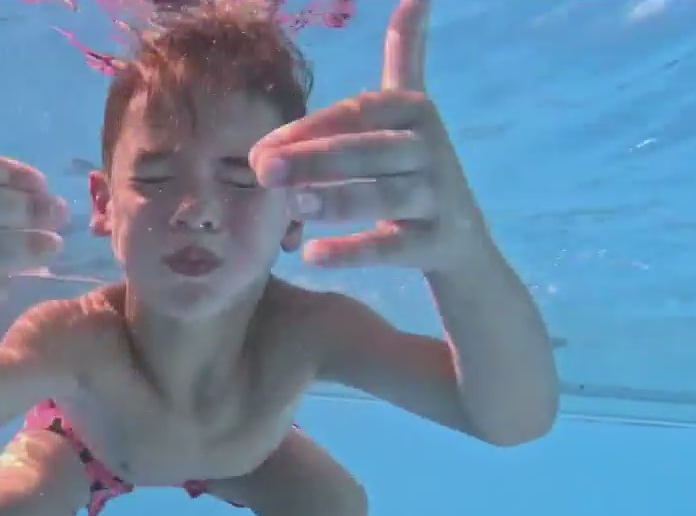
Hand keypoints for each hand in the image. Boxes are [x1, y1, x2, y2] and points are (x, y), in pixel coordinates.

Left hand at [250, 0, 489, 273]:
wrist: (460, 241)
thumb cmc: (416, 167)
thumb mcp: (411, 111)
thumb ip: (407, 56)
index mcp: (416, 111)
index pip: (356, 113)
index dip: (308, 129)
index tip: (260, 149)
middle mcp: (432, 149)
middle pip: (367, 151)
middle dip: (313, 159)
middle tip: (261, 171)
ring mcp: (440, 196)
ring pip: (385, 196)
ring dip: (339, 200)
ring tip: (293, 207)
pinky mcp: (439, 242)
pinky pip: (394, 246)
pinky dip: (355, 251)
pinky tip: (313, 255)